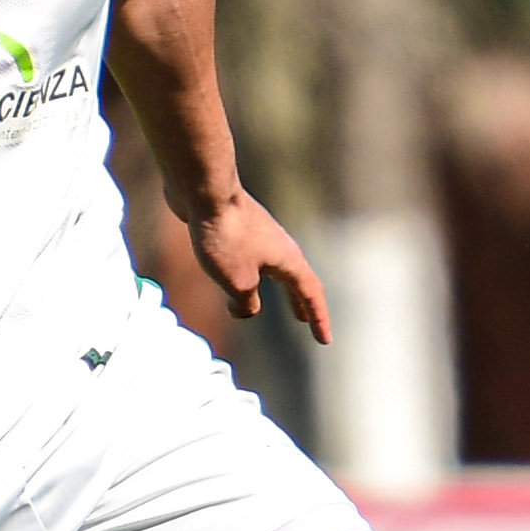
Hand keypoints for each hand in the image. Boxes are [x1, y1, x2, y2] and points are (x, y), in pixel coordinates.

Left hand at [183, 192, 332, 339]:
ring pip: (266, 266)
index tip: (325, 340)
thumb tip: (243, 308)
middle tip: (304, 321)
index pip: (311, 293)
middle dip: (298, 302)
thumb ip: (246, 303)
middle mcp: (277, 244)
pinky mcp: (233, 227)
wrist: (204, 190)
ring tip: (256, 302)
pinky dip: (244, 273)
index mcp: (288, 259)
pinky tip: (226, 275)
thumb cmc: (226, 235)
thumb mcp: (239, 283)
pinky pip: (243, 257)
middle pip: (294, 279)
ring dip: (268, 287)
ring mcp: (256, 233)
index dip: (320, 318)